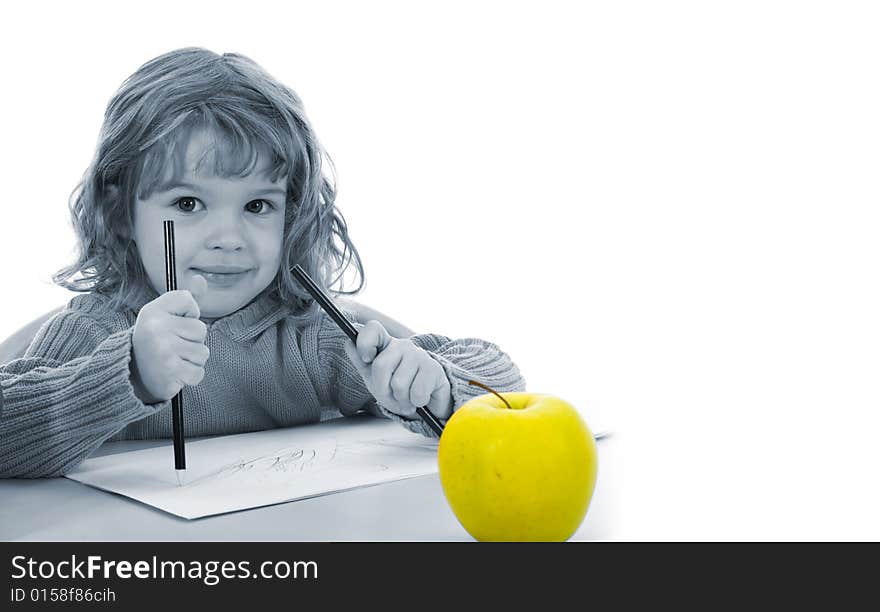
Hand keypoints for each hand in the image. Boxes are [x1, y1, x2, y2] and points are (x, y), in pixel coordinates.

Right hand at [130, 275, 209, 403]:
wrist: (132, 376)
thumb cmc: (155, 342)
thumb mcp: (163, 316)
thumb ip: (185, 300)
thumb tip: (202, 279)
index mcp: (153, 311)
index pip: (187, 299)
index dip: (187, 313)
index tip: (173, 323)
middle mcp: (156, 328)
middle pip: (201, 329)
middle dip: (192, 340)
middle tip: (171, 346)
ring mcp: (164, 351)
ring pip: (203, 352)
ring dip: (192, 360)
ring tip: (172, 360)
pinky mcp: (171, 373)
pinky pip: (199, 372)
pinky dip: (191, 376)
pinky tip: (175, 374)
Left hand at [344, 320, 452, 420]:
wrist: (426, 400)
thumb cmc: (398, 386)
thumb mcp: (374, 376)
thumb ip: (360, 361)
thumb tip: (348, 343)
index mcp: (386, 345)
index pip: (372, 329)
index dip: (365, 342)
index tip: (366, 359)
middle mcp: (402, 345)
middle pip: (380, 365)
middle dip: (383, 389)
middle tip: (391, 396)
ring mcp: (419, 355)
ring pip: (399, 383)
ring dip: (401, 400)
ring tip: (406, 398)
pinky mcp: (434, 368)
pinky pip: (417, 392)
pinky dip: (416, 402)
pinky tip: (419, 399)